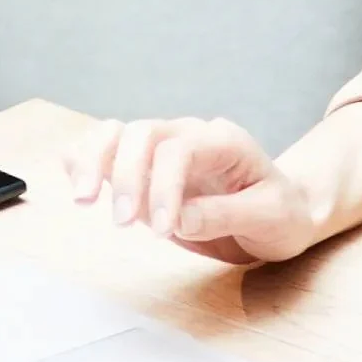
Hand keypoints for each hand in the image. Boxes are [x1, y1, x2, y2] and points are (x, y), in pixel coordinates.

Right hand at [63, 117, 315, 264]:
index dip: (163, 186)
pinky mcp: (145, 168)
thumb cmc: (280, 213)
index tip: (163, 229)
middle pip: (142, 133)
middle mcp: (189, 135)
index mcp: (224, 141)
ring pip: (116, 133)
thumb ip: (225, 215)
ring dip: (94, 161)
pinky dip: (85, 160)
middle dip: (126, 175)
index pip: (180, 150)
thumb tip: (178, 220)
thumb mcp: (270, 217)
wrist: (281, 212)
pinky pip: (106, 149)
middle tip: (123, 224)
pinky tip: (80, 186)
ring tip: (84, 200)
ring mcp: (164, 148)